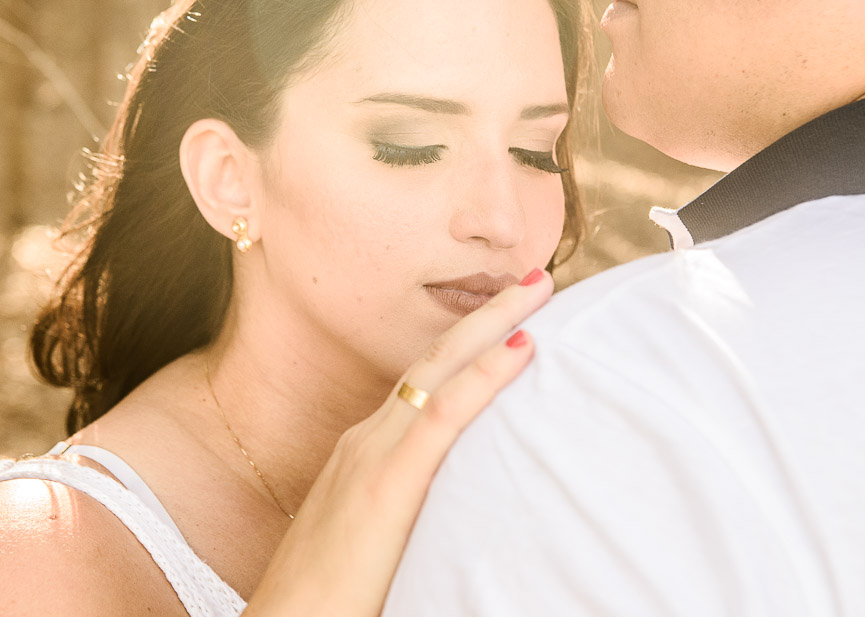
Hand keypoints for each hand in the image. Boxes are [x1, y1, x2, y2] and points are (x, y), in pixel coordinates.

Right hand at [244, 269, 553, 615]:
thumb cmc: (328, 599)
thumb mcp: (370, 538)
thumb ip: (405, 510)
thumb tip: (455, 502)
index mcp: (364, 453)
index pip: (424, 385)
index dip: (467, 347)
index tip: (511, 321)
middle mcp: (366, 440)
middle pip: (434, 361)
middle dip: (486, 314)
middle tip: (534, 279)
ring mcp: (370, 454)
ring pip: (440, 371)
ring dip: (492, 326)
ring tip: (536, 291)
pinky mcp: (385, 482)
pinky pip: (443, 414)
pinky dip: (483, 376)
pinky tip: (520, 349)